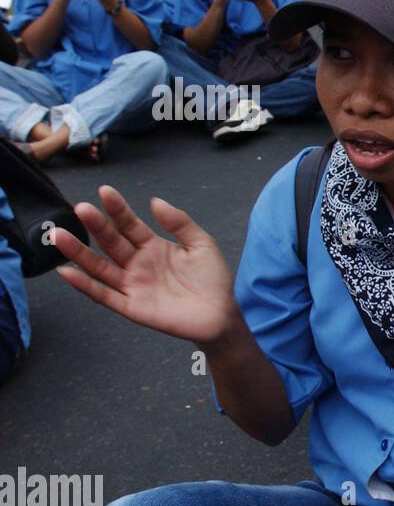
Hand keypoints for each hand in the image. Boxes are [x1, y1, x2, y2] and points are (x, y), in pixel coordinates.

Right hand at [53, 186, 239, 346]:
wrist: (222, 314)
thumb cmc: (213, 279)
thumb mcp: (201, 244)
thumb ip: (179, 222)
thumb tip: (155, 201)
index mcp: (152, 246)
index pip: (129, 224)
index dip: (117, 209)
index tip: (105, 191)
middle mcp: (137, 263)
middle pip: (110, 242)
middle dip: (95, 225)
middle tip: (81, 208)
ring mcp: (132, 284)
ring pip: (99, 266)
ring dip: (79, 252)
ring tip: (59, 234)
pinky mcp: (131, 306)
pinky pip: (103, 295)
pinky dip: (84, 285)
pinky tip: (67, 271)